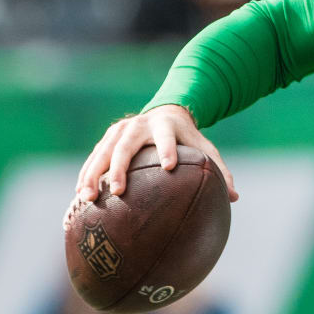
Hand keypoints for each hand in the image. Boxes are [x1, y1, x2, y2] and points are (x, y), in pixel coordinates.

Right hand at [74, 104, 238, 203]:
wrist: (166, 113)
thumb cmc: (188, 138)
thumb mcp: (204, 147)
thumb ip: (219, 169)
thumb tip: (234, 197)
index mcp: (166, 126)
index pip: (167, 137)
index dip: (167, 149)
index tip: (169, 167)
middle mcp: (139, 125)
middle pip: (126, 146)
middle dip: (121, 168)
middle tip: (119, 191)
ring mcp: (119, 131)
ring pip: (102, 153)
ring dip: (93, 174)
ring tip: (88, 198)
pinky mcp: (106, 139)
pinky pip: (92, 159)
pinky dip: (85, 177)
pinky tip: (79, 200)